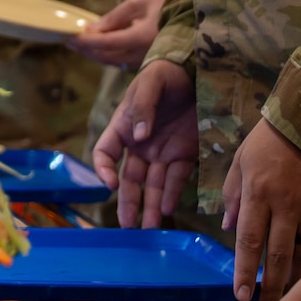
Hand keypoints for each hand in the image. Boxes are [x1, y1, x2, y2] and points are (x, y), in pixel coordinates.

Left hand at [69, 0, 165, 68]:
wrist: (191, 15)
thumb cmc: (165, 2)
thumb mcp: (138, 2)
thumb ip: (114, 16)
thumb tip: (91, 28)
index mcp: (141, 37)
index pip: (107, 43)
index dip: (86, 41)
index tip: (68, 36)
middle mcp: (143, 53)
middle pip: (106, 56)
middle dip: (85, 49)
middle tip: (67, 40)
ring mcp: (146, 60)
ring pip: (113, 61)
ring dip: (93, 53)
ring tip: (76, 44)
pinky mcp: (147, 62)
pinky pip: (121, 62)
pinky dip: (105, 55)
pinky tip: (95, 47)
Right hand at [93, 59, 198, 227]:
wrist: (196, 72)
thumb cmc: (165, 74)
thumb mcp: (150, 83)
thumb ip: (143, 107)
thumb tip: (139, 137)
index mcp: (123, 127)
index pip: (105, 153)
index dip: (104, 169)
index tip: (109, 183)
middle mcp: (140, 145)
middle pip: (129, 178)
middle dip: (127, 201)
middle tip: (126, 225)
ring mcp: (162, 152)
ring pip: (152, 185)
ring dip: (150, 206)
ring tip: (149, 228)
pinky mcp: (184, 155)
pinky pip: (176, 178)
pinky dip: (172, 194)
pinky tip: (169, 209)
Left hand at [225, 119, 300, 300]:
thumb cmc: (267, 143)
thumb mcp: (240, 163)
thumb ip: (232, 196)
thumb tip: (227, 227)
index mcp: (257, 193)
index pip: (249, 241)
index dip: (245, 271)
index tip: (240, 293)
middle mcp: (284, 205)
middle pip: (278, 255)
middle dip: (272, 286)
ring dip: (295, 277)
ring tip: (287, 294)